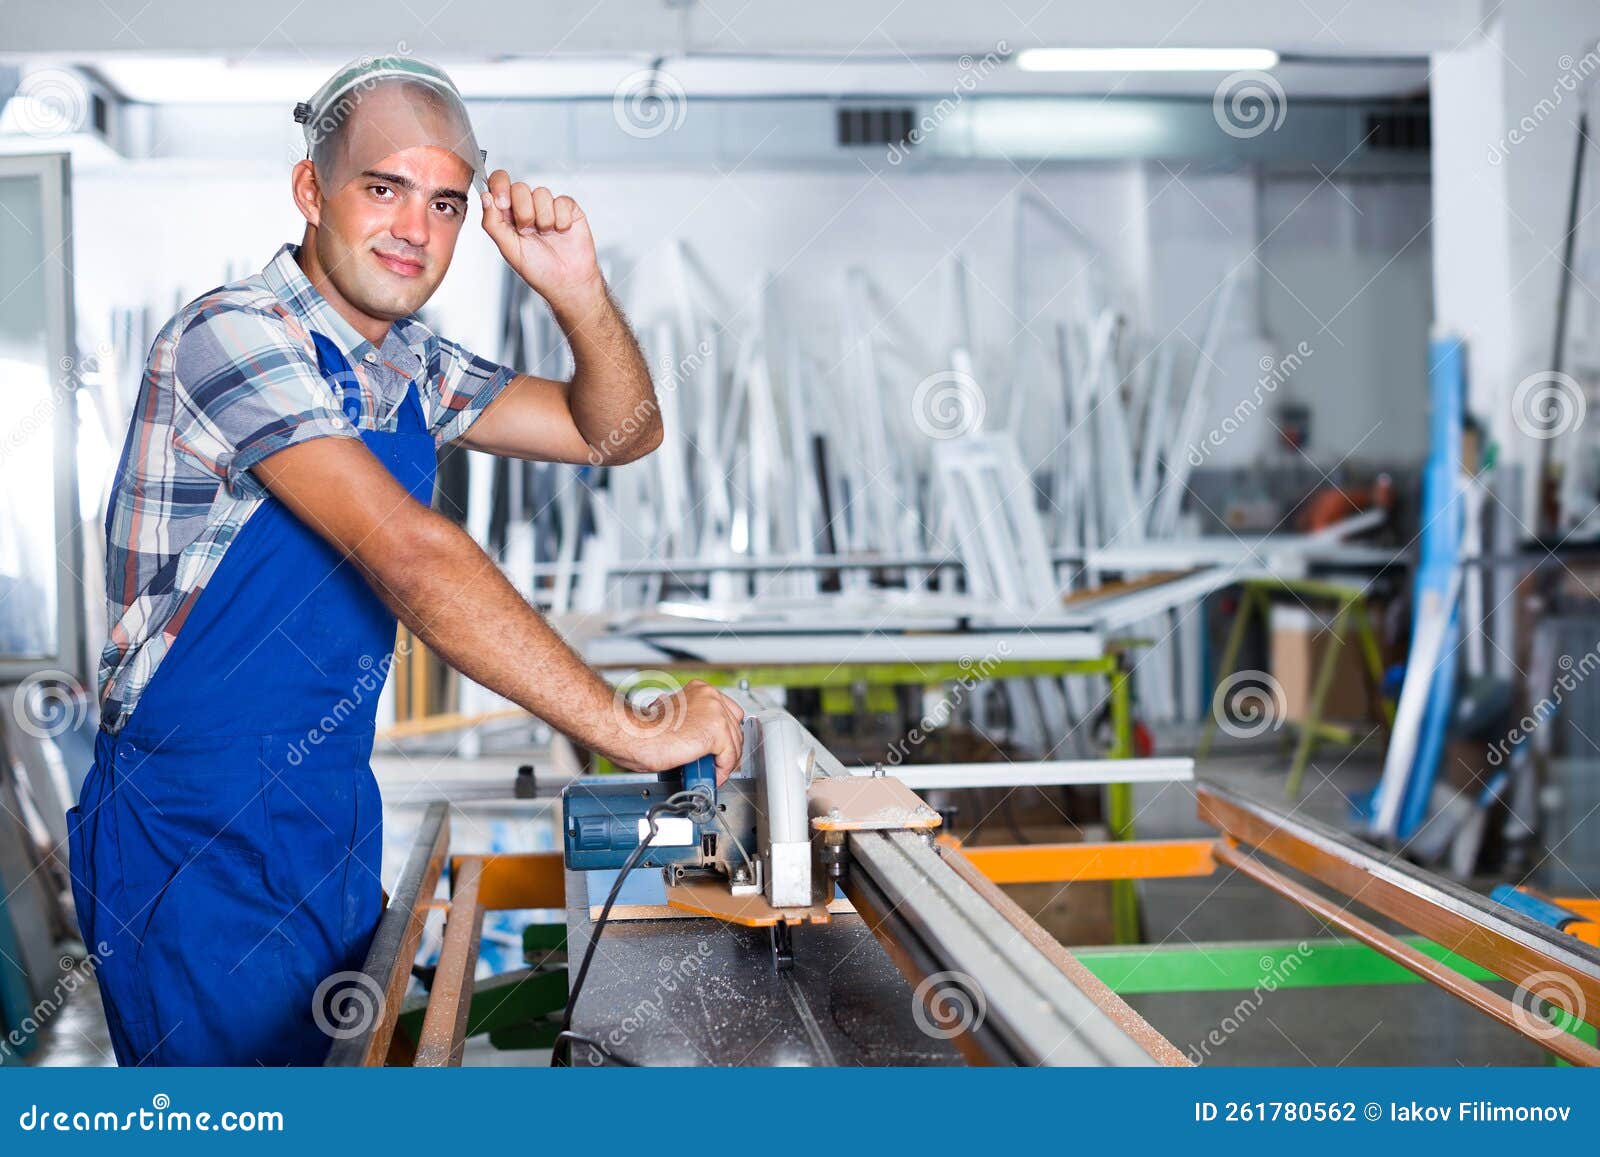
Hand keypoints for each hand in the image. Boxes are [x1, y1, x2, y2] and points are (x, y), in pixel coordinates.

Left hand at [480, 169, 602, 306]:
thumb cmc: (537, 269)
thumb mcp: (508, 249)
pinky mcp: (568, 209)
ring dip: (544, 218)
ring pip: (542, 193)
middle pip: (520, 187)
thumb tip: (485, 197)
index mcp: (508, 214)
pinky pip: (562, 201)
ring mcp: (548, 206)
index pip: (499, 183)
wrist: (567, 282)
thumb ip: (492, 222)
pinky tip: (561, 232)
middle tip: (528, 231)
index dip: (500, 186)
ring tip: (547, 234)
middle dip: (523, 211)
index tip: (504, 204)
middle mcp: (527, 207)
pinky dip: (561, 219)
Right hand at [612, 680, 746, 782]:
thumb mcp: (674, 719)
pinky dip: (722, 770)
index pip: (729, 712)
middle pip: (735, 727)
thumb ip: (692, 722)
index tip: (721, 748)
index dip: (727, 734)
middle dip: (728, 749)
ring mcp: (715, 712)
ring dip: (725, 762)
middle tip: (718, 764)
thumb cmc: (642, 730)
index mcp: (700, 690)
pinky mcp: (716, 731)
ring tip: (712, 773)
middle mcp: (710, 697)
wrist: (633, 734)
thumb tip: (699, 740)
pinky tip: (712, 776)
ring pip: (735, 743)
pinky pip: (729, 756)